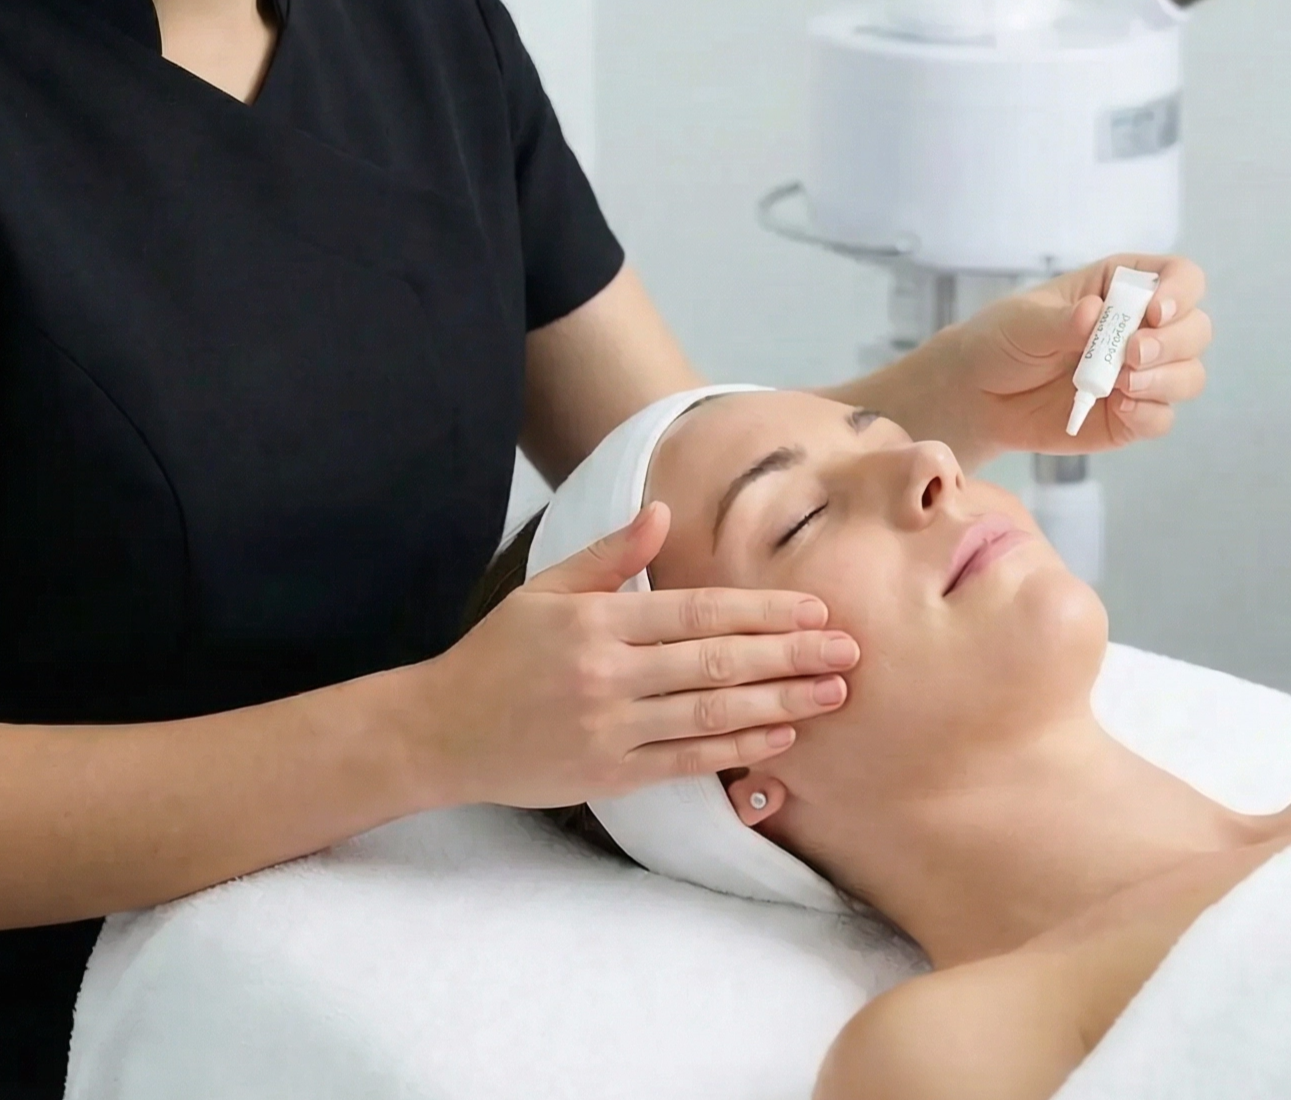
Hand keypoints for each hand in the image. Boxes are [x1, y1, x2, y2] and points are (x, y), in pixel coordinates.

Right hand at [416, 503, 860, 810]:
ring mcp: (610, 730)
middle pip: (716, 662)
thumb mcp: (545, 590)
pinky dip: (737, 749)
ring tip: (832, 694)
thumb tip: (663, 513)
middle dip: (790, 656)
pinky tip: (780, 737)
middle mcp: (608, 675)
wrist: (442, 731)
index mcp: (597, 621)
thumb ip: (609, 556)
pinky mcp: (610, 775)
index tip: (813, 610)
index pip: (697, 613)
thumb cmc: (497, 654)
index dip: (761, 613)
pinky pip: (687, 760)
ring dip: (780, 704)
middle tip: (848, 650)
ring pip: (710, 714)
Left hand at [946, 255, 1211, 461]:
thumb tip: (1094, 313)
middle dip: (1173, 342)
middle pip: (1196, 328)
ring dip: (1165, 380)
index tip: (1155, 312)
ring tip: (1121, 382)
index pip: (1180, 276)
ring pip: (1189, 375)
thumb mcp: (1025, 322)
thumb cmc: (1004, 340)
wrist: (980, 393)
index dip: (1180, 291)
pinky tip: (1117, 407)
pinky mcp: (1132, 415)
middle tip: (1132, 353)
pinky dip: (1147, 414)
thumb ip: (1062, 322)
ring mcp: (1141, 374)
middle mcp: (1143, 328)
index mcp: (1123, 286)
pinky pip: (1162, 418)